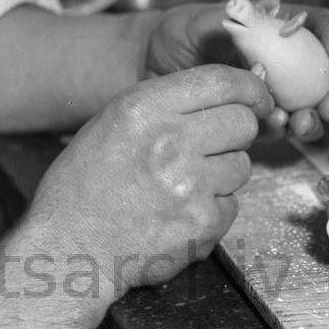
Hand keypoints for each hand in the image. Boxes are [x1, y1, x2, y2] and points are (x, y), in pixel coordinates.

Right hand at [24, 65, 272, 296]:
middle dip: (235, 133)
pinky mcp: (201, 225)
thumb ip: (170, 101)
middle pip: (243, 123)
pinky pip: (232, 205)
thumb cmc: (88, 181)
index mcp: (146, 107)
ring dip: (222, 173)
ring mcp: (190, 186)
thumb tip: (236, 89)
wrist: (69, 247)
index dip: (251, 88)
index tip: (258, 99)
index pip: (223, 81)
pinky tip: (180, 213)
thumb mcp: (115, 119)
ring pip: (242, 165)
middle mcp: (171, 142)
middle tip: (211, 147)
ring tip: (183, 185)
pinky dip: (213, 209)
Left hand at [143, 1, 328, 141]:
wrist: (147, 74)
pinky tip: (279, 130)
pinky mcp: (260, 123)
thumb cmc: (174, 38)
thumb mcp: (196, 22)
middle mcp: (285, 63)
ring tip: (302, 123)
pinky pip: (285, 130)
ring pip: (316, 107)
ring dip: (319, 118)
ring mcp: (277, 95)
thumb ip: (226, 20)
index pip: (317, 26)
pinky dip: (289, 132)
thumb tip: (252, 16)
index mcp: (276, 30)